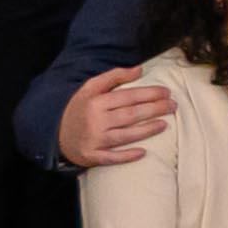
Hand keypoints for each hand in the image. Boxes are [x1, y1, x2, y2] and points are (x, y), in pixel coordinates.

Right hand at [60, 69, 174, 170]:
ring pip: (125, 135)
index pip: (128, 96)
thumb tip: (140, 69)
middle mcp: (96, 120)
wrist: (55, 132)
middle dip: (154, 109)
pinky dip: (127, 156)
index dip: (149, 93)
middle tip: (173, 106)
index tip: (166, 92)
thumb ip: (114, 76)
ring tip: (165, 124)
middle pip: (131, 115)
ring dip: (147, 130)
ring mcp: (94, 139)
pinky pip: (112, 157)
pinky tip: (143, 153)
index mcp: (96, 102)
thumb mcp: (90, 87)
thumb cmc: (79, 107)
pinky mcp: (91, 155)